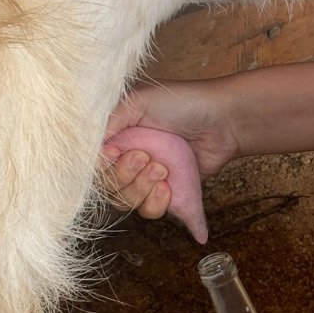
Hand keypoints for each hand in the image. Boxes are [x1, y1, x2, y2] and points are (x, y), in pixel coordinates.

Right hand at [101, 77, 242, 221]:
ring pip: (127, 202)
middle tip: (148, 157)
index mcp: (116, 136)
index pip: (93, 166)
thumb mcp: (137, 100)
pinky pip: (150, 211)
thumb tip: (91, 152)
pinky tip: (169, 187)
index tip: (119, 152)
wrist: (222, 120)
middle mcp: (128, 158)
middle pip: (108, 187)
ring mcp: (147, 177)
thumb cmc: (182, 102)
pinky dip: (157, 203)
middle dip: (126, 176)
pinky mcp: (168, 193)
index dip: (104, 166)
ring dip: (142, 189)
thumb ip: (107, 122)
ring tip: (163, 170)